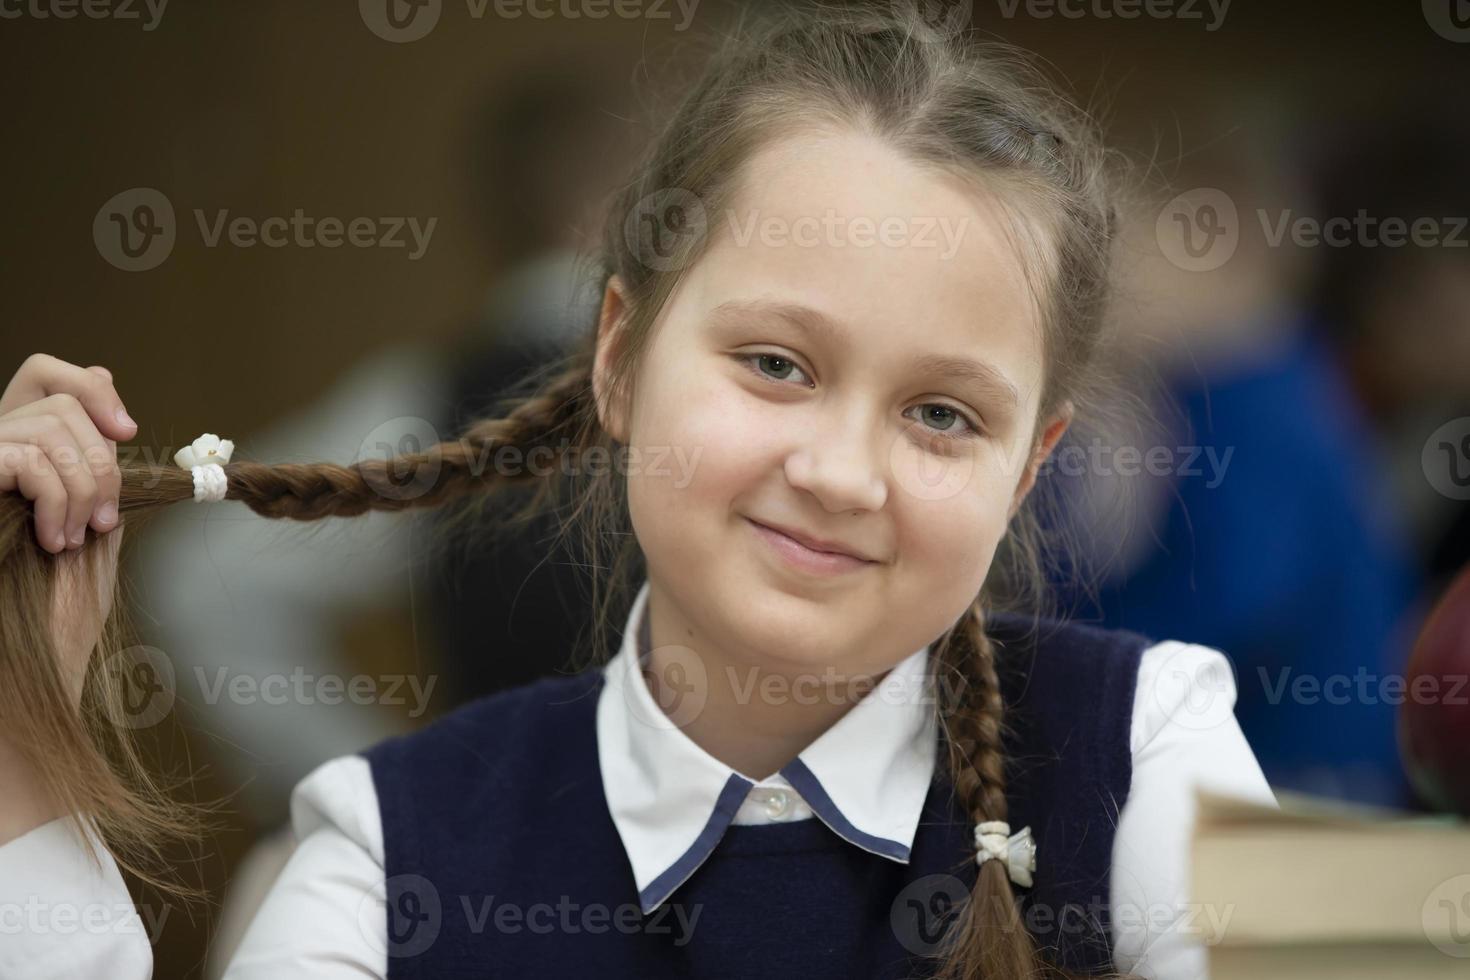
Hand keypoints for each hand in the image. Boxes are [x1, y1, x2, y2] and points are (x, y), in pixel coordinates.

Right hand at [0, 353, 136, 553]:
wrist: (16, 599)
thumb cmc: (41, 561)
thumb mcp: (76, 499)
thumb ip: (89, 455)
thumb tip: (115, 405)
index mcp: (16, 432)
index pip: (45, 371)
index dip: (92, 390)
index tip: (127, 431)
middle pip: (63, 406)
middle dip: (101, 463)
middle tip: (104, 520)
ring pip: (51, 432)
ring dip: (81, 490)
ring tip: (75, 537)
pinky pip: (31, 464)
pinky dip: (55, 503)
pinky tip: (53, 539)